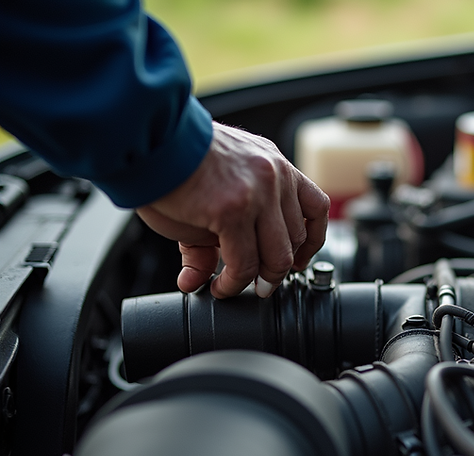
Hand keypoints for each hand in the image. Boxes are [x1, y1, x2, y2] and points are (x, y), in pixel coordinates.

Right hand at [136, 122, 329, 298]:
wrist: (147, 139)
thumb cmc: (171, 161)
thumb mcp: (208, 196)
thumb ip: (212, 238)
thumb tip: (200, 279)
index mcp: (274, 164)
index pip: (315, 205)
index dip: (312, 241)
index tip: (298, 260)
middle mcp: (274, 175)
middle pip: (297, 237)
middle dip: (278, 269)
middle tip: (259, 285)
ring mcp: (258, 192)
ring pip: (277, 256)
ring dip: (257, 281)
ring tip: (233, 287)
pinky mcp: (233, 211)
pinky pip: (244, 263)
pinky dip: (233, 283)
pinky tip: (217, 286)